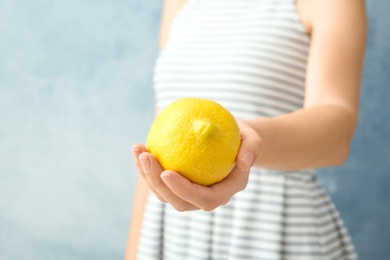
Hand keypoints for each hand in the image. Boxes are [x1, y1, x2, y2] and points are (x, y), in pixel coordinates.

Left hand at [131, 118, 262, 211]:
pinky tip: (139, 147)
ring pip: (165, 193)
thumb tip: (244, 163)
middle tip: (146, 156)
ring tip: (138, 149)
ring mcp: (190, 192)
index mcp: (224, 191)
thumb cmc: (242, 138)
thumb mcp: (253, 137)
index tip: (167, 172)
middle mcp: (205, 197)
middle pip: (179, 201)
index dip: (184, 191)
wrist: (233, 141)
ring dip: (146, 175)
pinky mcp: (179, 183)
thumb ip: (253, 148)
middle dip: (157, 183)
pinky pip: (160, 180)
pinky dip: (147, 167)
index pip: (205, 199)